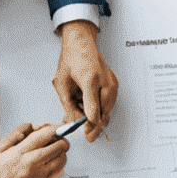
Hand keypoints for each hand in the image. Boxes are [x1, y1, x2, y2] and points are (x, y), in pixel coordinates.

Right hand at [0, 122, 68, 177]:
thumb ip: (13, 136)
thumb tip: (28, 126)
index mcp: (20, 153)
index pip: (45, 135)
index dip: (55, 129)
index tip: (58, 128)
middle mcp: (32, 165)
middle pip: (59, 146)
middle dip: (62, 140)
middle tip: (59, 140)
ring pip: (62, 159)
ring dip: (61, 153)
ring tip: (54, 152)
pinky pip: (60, 173)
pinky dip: (59, 166)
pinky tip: (50, 165)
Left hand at [53, 21, 117, 139]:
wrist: (81, 44)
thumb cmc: (70, 60)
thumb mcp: (61, 84)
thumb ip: (68, 105)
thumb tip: (75, 122)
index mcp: (90, 80)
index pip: (94, 111)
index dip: (90, 125)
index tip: (86, 133)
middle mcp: (105, 82)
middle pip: (104, 113)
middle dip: (93, 124)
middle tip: (86, 132)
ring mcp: (112, 83)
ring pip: (108, 110)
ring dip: (97, 115)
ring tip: (82, 109)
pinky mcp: (115, 85)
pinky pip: (109, 103)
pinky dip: (100, 107)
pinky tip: (88, 102)